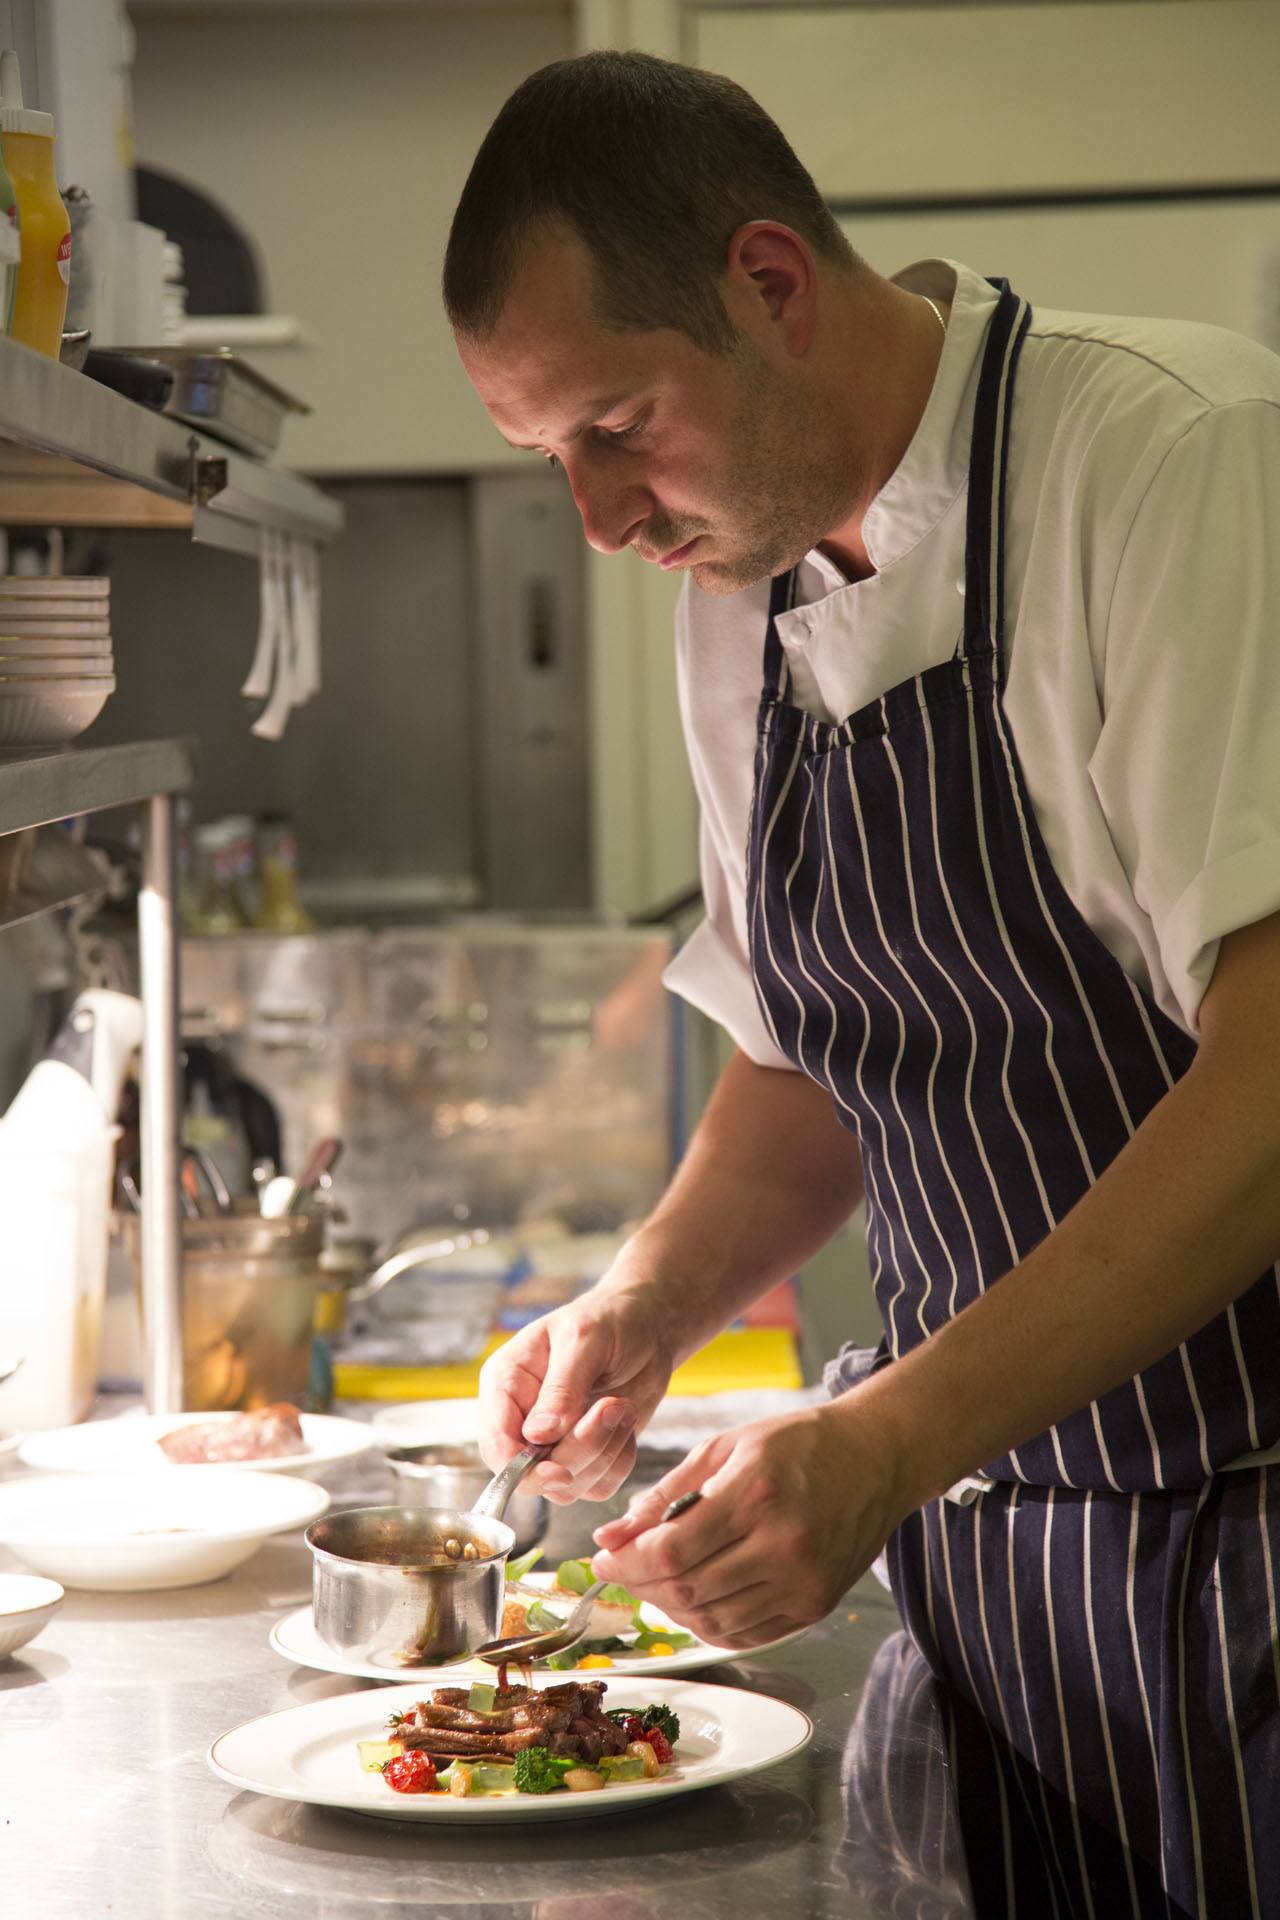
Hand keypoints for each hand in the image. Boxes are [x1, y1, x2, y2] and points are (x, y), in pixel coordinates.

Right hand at [476, 1278, 676, 1502]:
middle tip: (613, 1408)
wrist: (649, 1327)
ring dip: (605, 1451)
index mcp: (506, 1384)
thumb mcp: (583, 1339)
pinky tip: (625, 1422)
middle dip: (579, 1452)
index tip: (560, 1469)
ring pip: (569, 1485)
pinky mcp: (587, 1457)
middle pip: (532, 1474)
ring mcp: (555, 1443)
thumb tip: (538, 1435)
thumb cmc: (609, 1319)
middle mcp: (523, 1419)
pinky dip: (620, 1459)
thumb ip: (561, 1388)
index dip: (520, 1467)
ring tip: (621, 1405)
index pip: (495, 1444)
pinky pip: (599, 1485)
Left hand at [589, 1404, 901, 1647]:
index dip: (627, 1563)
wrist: (876, 1457)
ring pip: (713, 1620)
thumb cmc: (797, 1443)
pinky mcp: (816, 1604)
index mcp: (754, 1493)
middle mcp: (782, 1544)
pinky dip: (709, 1623)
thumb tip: (612, 1536)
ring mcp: (803, 1581)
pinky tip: (696, 1599)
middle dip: (641, 1585)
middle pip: (688, 1591)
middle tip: (624, 1569)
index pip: (672, 1550)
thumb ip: (666, 1493)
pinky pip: (746, 1633)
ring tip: (658, 1581)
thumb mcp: (725, 1447)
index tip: (603, 1559)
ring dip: (672, 1607)